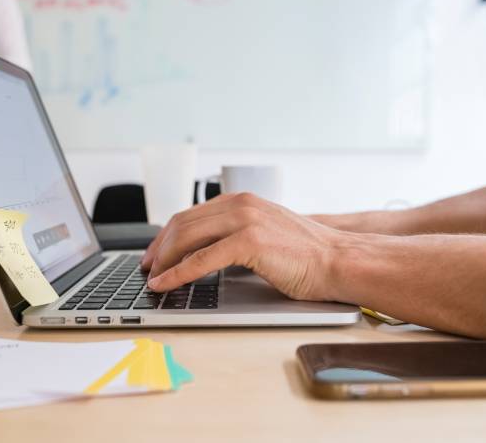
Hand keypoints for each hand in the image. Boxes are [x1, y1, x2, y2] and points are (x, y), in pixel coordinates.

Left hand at [141, 193, 347, 301]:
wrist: (338, 260)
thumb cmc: (306, 255)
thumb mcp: (265, 234)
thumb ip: (237, 235)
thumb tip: (204, 252)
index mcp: (242, 201)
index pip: (191, 215)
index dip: (166, 236)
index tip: (154, 254)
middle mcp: (240, 204)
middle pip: (182, 223)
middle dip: (158, 247)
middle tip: (146, 268)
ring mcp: (244, 220)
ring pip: (186, 238)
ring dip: (163, 260)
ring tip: (152, 278)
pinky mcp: (249, 241)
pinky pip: (201, 259)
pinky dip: (177, 273)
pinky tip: (165, 283)